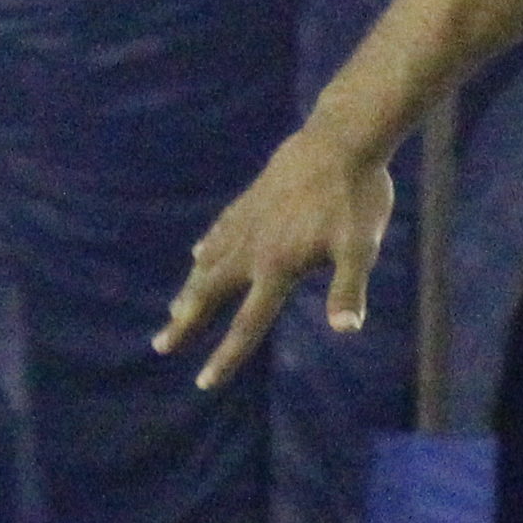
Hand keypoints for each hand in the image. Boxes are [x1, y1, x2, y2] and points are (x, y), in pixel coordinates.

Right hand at [154, 127, 393, 388]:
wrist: (340, 139)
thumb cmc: (356, 196)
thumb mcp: (361, 246)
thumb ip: (349, 288)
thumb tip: (347, 329)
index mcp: (278, 266)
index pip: (248, 323)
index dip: (226, 356)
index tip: (202, 383)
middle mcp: (254, 247)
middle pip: (212, 293)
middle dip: (187, 322)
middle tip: (161, 345)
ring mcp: (248, 220)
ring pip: (210, 262)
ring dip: (192, 288)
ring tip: (176, 309)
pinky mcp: (252, 199)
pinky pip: (221, 230)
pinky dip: (207, 247)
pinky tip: (198, 253)